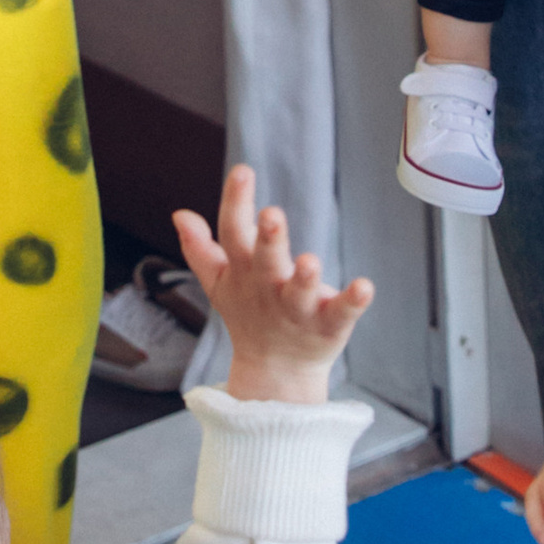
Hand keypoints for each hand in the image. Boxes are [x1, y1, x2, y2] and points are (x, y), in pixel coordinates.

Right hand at [173, 164, 371, 404]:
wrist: (275, 371)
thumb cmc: (249, 314)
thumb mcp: (220, 282)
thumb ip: (200, 248)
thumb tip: (179, 213)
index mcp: (244, 272)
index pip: (233, 234)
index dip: (236, 203)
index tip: (242, 172)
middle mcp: (269, 289)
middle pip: (266, 262)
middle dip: (268, 239)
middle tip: (271, 214)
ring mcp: (299, 309)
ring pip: (301, 292)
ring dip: (305, 278)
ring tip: (309, 262)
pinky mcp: (329, 325)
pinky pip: (343, 312)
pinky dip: (353, 300)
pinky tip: (364, 286)